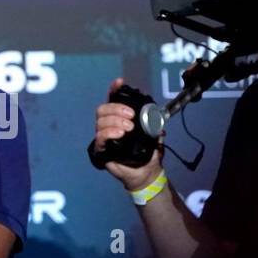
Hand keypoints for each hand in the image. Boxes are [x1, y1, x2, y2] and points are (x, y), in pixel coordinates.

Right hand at [92, 78, 163, 192]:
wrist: (146, 175)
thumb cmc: (149, 155)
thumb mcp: (155, 137)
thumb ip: (155, 126)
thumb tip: (158, 118)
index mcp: (120, 119)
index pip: (113, 100)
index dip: (114, 90)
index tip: (120, 82)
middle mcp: (109, 125)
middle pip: (103, 109)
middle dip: (116, 108)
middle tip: (131, 115)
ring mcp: (104, 137)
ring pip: (100, 121)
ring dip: (114, 121)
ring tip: (128, 128)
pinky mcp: (101, 150)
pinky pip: (99, 137)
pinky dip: (108, 133)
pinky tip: (119, 134)